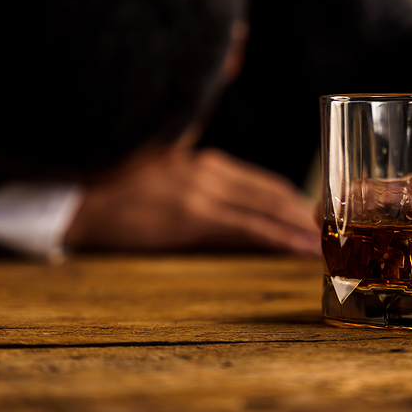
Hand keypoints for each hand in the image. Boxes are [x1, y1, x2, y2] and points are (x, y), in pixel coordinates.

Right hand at [64, 146, 319, 255]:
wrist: (76, 201)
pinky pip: (246, 229)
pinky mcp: (191, 216)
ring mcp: (202, 191)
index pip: (264, 183)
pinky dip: (278, 238)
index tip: (317, 219)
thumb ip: (199, 181)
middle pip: (274, 193)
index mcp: (205, 161)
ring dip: (300, 227)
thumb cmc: (117, 191)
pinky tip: (298, 249)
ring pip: (267, 209)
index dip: (295, 202)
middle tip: (335, 233)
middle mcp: (210, 170)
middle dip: (306, 215)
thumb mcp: (165, 174)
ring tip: (327, 245)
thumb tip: (227, 208)